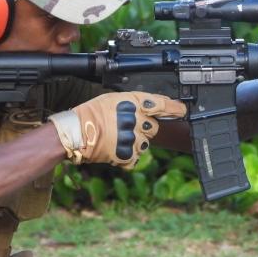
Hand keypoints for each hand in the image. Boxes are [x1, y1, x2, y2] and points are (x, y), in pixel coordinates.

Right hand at [48, 92, 186, 167]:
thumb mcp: (113, 98)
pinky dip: (128, 155)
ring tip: (118, 137)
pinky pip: (136, 157)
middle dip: (145, 128)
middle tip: (128, 126)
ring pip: (145, 143)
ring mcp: (132, 138)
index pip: (161, 105)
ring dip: (136, 142)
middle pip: (154, 127)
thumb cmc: (90, 113)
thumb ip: (134, 103)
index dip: (174, 108)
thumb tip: (153, 107)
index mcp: (133, 103)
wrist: (75, 132)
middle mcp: (135, 120)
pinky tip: (116, 148)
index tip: (182, 110)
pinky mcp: (126, 154)